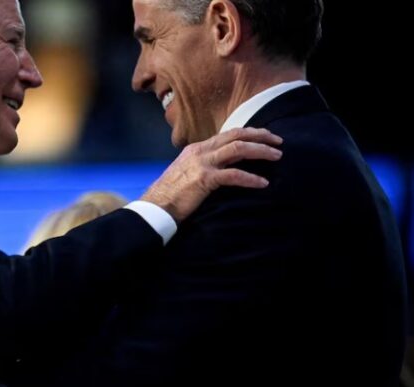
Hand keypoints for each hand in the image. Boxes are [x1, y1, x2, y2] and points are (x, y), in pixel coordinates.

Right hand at [141, 127, 282, 221]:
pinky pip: (234, 175)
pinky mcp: (204, 179)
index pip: (228, 134)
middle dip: (260, 136)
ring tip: (277, 156)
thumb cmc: (171, 193)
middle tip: (278, 141)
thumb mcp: (187, 172)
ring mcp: (202, 163)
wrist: (156, 205)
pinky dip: (251, 178)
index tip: (265, 136)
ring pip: (238, 149)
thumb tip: (223, 167)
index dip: (249, 133)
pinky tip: (263, 183)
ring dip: (261, 151)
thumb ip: (204, 165)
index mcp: (197, 148)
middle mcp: (200, 151)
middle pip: (236, 135)